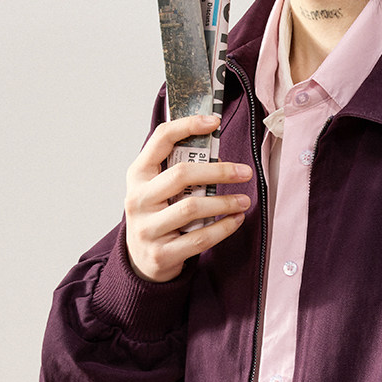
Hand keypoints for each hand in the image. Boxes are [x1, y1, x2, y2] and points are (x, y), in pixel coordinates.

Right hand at [124, 114, 253, 282]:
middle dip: (219, 171)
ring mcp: (147, 228)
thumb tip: (218, 156)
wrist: (141, 260)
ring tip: (244, 200)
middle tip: (245, 172)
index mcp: (137, 175)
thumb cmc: (157, 215)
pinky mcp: (162, 254)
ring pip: (193, 208)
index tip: (214, 122)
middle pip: (182, 175)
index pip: (161, 139)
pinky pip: (199, 238)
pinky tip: (236, 220)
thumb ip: (178, 170)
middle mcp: (138, 199)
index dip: (188, 126)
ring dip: (225, 202)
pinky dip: (223, 228)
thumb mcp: (157, 188)